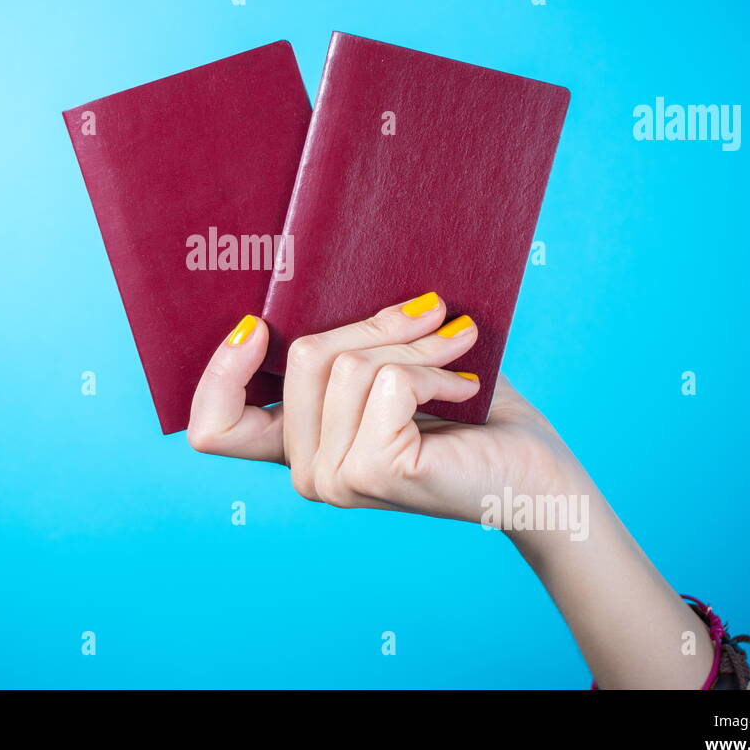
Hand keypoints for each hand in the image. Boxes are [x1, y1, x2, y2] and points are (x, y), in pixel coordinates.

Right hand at [187, 292, 583, 523]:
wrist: (536, 476)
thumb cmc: (472, 416)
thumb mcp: (394, 365)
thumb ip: (349, 340)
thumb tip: (323, 271)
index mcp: (300, 446)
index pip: (213, 426)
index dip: (221, 369)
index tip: (259, 326)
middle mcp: (306, 472)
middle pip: (302, 355)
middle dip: (377, 324)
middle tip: (436, 317)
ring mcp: (334, 479)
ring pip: (344, 363)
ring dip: (415, 345)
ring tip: (458, 352)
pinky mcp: (373, 471)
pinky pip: (386, 381)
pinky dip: (433, 369)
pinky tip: (463, 388)